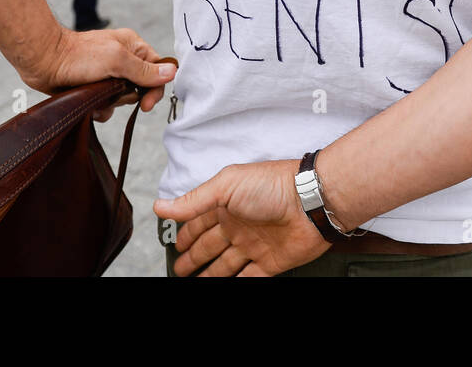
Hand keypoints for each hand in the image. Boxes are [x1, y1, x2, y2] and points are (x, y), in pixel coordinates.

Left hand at [25, 27, 174, 116]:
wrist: (44, 62)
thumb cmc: (79, 56)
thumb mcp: (117, 60)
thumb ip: (144, 70)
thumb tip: (172, 72)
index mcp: (133, 47)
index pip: (157, 70)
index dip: (155, 88)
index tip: (145, 105)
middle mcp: (123, 60)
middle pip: (141, 87)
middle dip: (127, 96)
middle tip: (113, 94)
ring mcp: (108, 75)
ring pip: (123, 99)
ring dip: (111, 104)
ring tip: (96, 98)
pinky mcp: (94, 88)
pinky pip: (107, 105)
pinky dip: (100, 109)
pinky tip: (89, 105)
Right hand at [154, 160, 330, 276]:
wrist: (311, 201)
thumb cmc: (271, 185)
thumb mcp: (225, 186)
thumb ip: (193, 200)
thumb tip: (160, 206)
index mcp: (226, 206)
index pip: (199, 224)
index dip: (186, 235)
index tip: (175, 246)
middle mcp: (239, 225)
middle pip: (210, 247)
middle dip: (194, 258)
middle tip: (180, 270)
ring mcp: (254, 245)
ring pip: (226, 265)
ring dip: (211, 275)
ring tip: (197, 282)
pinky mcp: (271, 262)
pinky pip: (250, 278)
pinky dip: (236, 284)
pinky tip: (225, 286)